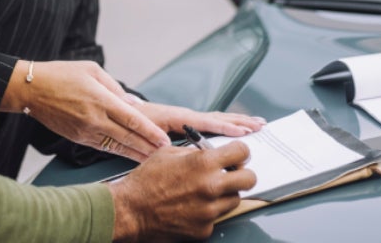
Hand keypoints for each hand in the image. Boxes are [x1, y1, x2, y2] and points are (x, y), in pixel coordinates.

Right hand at [0, 60, 169, 160]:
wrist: (32, 90)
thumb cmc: (61, 74)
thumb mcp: (92, 70)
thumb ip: (115, 87)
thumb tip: (133, 103)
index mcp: (100, 100)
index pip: (132, 120)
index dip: (150, 132)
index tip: (165, 139)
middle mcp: (94, 119)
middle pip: (128, 137)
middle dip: (149, 146)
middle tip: (166, 152)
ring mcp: (85, 131)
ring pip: (117, 146)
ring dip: (136, 153)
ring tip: (154, 159)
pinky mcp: (78, 138)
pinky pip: (103, 147)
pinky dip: (119, 152)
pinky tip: (130, 155)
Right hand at [109, 141, 254, 241]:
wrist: (131, 210)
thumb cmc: (145, 182)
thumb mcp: (167, 153)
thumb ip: (193, 152)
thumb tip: (209, 151)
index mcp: (203, 163)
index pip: (242, 152)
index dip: (240, 152)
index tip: (237, 155)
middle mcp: (211, 186)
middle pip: (249, 179)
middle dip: (242, 174)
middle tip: (232, 174)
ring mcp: (209, 210)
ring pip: (234, 199)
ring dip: (225, 195)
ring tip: (206, 192)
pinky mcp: (204, 228)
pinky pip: (217, 218)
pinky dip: (208, 213)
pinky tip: (193, 207)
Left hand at [138, 101, 265, 138]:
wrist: (122, 114)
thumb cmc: (131, 123)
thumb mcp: (140, 135)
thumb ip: (154, 142)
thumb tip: (168, 147)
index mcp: (176, 117)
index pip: (204, 123)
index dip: (224, 127)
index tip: (241, 131)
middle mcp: (185, 115)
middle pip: (217, 118)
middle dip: (240, 122)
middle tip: (260, 126)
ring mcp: (187, 118)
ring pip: (217, 119)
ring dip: (238, 121)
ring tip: (257, 124)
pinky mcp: (187, 123)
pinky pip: (211, 123)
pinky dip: (227, 124)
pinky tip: (238, 129)